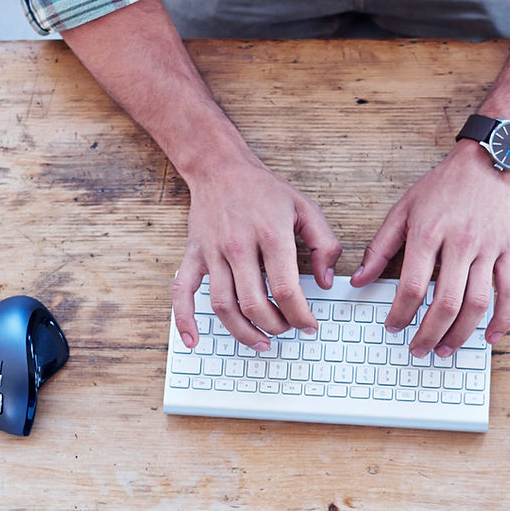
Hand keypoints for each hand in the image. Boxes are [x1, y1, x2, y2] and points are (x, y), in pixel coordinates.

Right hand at [171, 155, 342, 350]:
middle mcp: (238, 245)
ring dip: (243, 332)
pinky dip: (185, 319)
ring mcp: (212, 252)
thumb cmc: (264, 191)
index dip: (300, 315)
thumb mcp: (306, 208)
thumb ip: (325, 244)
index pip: (285, 289)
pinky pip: (182, 292)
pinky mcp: (192, 255)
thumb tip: (326, 282)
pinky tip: (193, 340)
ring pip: (223, 306)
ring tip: (261, 343)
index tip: (308, 324)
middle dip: (275, 326)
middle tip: (287, 329)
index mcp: (269, 234)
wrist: (220, 167)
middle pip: (254, 303)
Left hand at [350, 143, 509, 356]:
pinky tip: (490, 338)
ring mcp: (487, 249)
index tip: (393, 326)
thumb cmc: (441, 187)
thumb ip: (380, 248)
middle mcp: (460, 244)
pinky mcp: (507, 252)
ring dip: (460, 334)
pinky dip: (502, 319)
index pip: (412, 286)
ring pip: (477, 303)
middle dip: (429, 333)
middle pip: (445, 302)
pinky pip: (509, 291)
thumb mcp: (402, 210)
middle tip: (417, 348)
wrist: (484, 164)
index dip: (400, 313)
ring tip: (444, 349)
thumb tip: (359, 280)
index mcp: (428, 233)